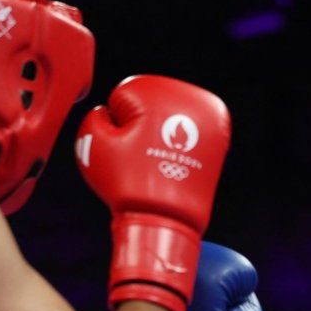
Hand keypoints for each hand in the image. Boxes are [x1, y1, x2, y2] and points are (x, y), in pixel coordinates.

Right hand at [76, 75, 230, 310]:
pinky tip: (173, 162)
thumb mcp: (91, 146)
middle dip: (141, 127)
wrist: (166, 219)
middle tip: (140, 157)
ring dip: (162, 133)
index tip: (125, 147)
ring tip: (157, 162)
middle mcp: (189, 97)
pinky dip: (181, 143)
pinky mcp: (219, 136)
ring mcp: (208, 116)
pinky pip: (191, 133)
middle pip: (151, 105)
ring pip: (171, 118)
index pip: (124, 96)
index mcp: (155, 92)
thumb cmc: (127, 184)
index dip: (116, 125)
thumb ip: (94, 117)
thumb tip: (107, 112)